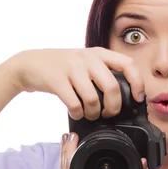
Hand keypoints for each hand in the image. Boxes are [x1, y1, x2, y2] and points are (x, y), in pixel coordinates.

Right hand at [11, 47, 144, 119]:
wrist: (29, 64)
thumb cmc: (62, 68)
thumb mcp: (85, 62)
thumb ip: (102, 73)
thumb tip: (124, 97)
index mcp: (99, 54)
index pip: (128, 64)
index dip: (137, 83)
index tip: (137, 98)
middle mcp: (87, 58)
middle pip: (112, 88)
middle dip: (113, 108)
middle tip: (108, 114)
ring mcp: (72, 69)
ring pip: (93, 99)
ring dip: (93, 114)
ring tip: (90, 115)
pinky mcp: (57, 80)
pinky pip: (75, 105)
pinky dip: (78, 114)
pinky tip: (76, 113)